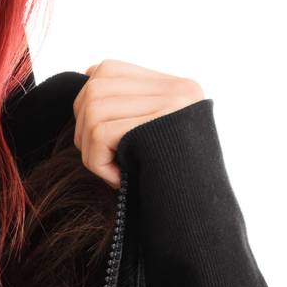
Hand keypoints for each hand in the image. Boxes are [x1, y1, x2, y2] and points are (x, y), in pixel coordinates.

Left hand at [74, 59, 203, 189]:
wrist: (203, 216)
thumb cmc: (167, 184)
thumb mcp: (149, 139)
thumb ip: (128, 108)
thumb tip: (88, 75)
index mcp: (174, 86)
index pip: (106, 71)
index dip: (86, 105)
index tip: (98, 139)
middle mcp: (176, 88)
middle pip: (94, 89)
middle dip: (82, 129)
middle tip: (101, 161)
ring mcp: (171, 102)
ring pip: (93, 112)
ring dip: (90, 152)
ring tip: (112, 172)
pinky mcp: (159, 123)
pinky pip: (100, 134)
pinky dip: (99, 164)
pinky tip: (118, 180)